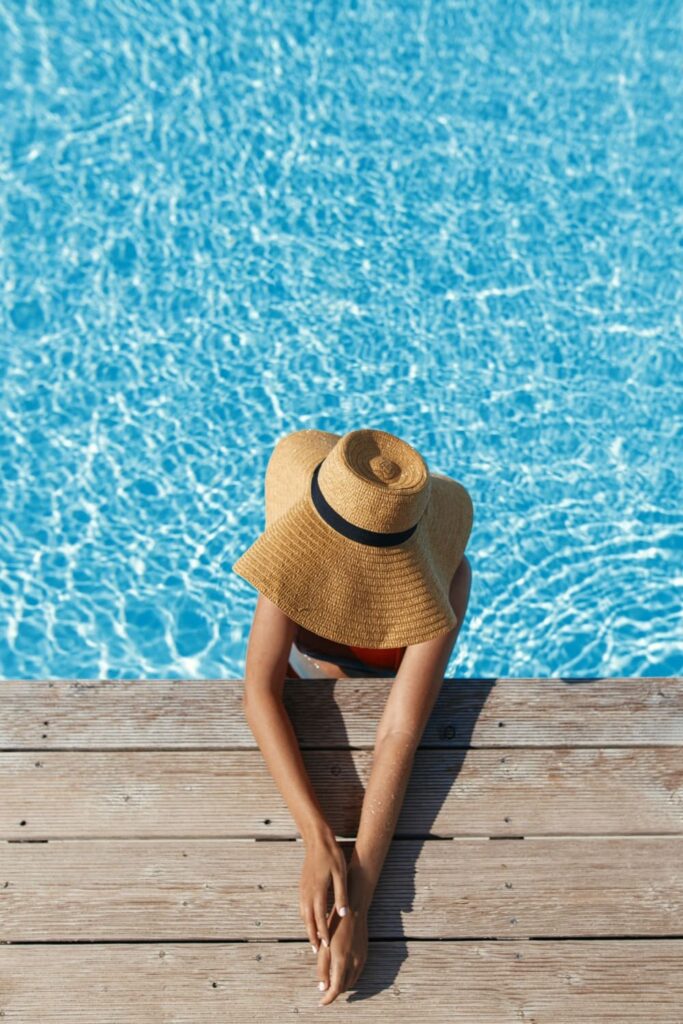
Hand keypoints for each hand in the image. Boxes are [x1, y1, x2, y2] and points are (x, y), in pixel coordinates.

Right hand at [299, 828, 348, 951]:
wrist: (317, 840)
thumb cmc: (332, 856)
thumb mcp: (341, 875)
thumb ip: (342, 896)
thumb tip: (344, 914)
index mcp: (317, 892)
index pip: (319, 919)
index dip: (323, 934)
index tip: (326, 947)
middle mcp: (307, 893)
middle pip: (307, 920)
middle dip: (312, 936)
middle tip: (317, 951)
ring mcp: (302, 889)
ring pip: (303, 914)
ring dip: (308, 928)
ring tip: (314, 939)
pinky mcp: (302, 885)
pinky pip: (302, 906)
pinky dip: (305, 917)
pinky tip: (310, 920)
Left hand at [316, 904, 367, 1005]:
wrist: (353, 911)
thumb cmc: (334, 926)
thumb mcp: (324, 946)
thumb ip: (322, 968)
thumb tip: (322, 986)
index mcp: (342, 961)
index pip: (336, 989)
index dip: (329, 998)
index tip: (321, 1002)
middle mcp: (354, 963)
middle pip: (345, 987)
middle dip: (335, 991)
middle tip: (324, 990)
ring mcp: (361, 959)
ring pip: (352, 981)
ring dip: (343, 985)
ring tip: (332, 983)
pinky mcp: (365, 954)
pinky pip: (357, 973)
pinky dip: (349, 977)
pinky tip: (342, 972)